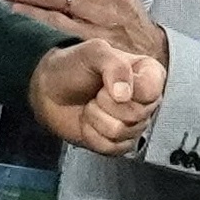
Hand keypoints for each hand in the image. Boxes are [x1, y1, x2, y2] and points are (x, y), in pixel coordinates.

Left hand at [27, 38, 165, 156]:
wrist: (48, 89)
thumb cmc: (73, 67)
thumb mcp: (93, 52)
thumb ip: (114, 65)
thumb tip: (124, 95)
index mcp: (148, 74)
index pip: (151, 92)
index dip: (126, 89)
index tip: (108, 82)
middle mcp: (146, 100)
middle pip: (137, 115)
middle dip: (105, 103)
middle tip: (96, 93)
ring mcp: (134, 123)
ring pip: (122, 132)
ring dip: (95, 118)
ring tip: (91, 105)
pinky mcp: (119, 142)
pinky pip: (111, 147)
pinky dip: (91, 134)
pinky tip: (88, 121)